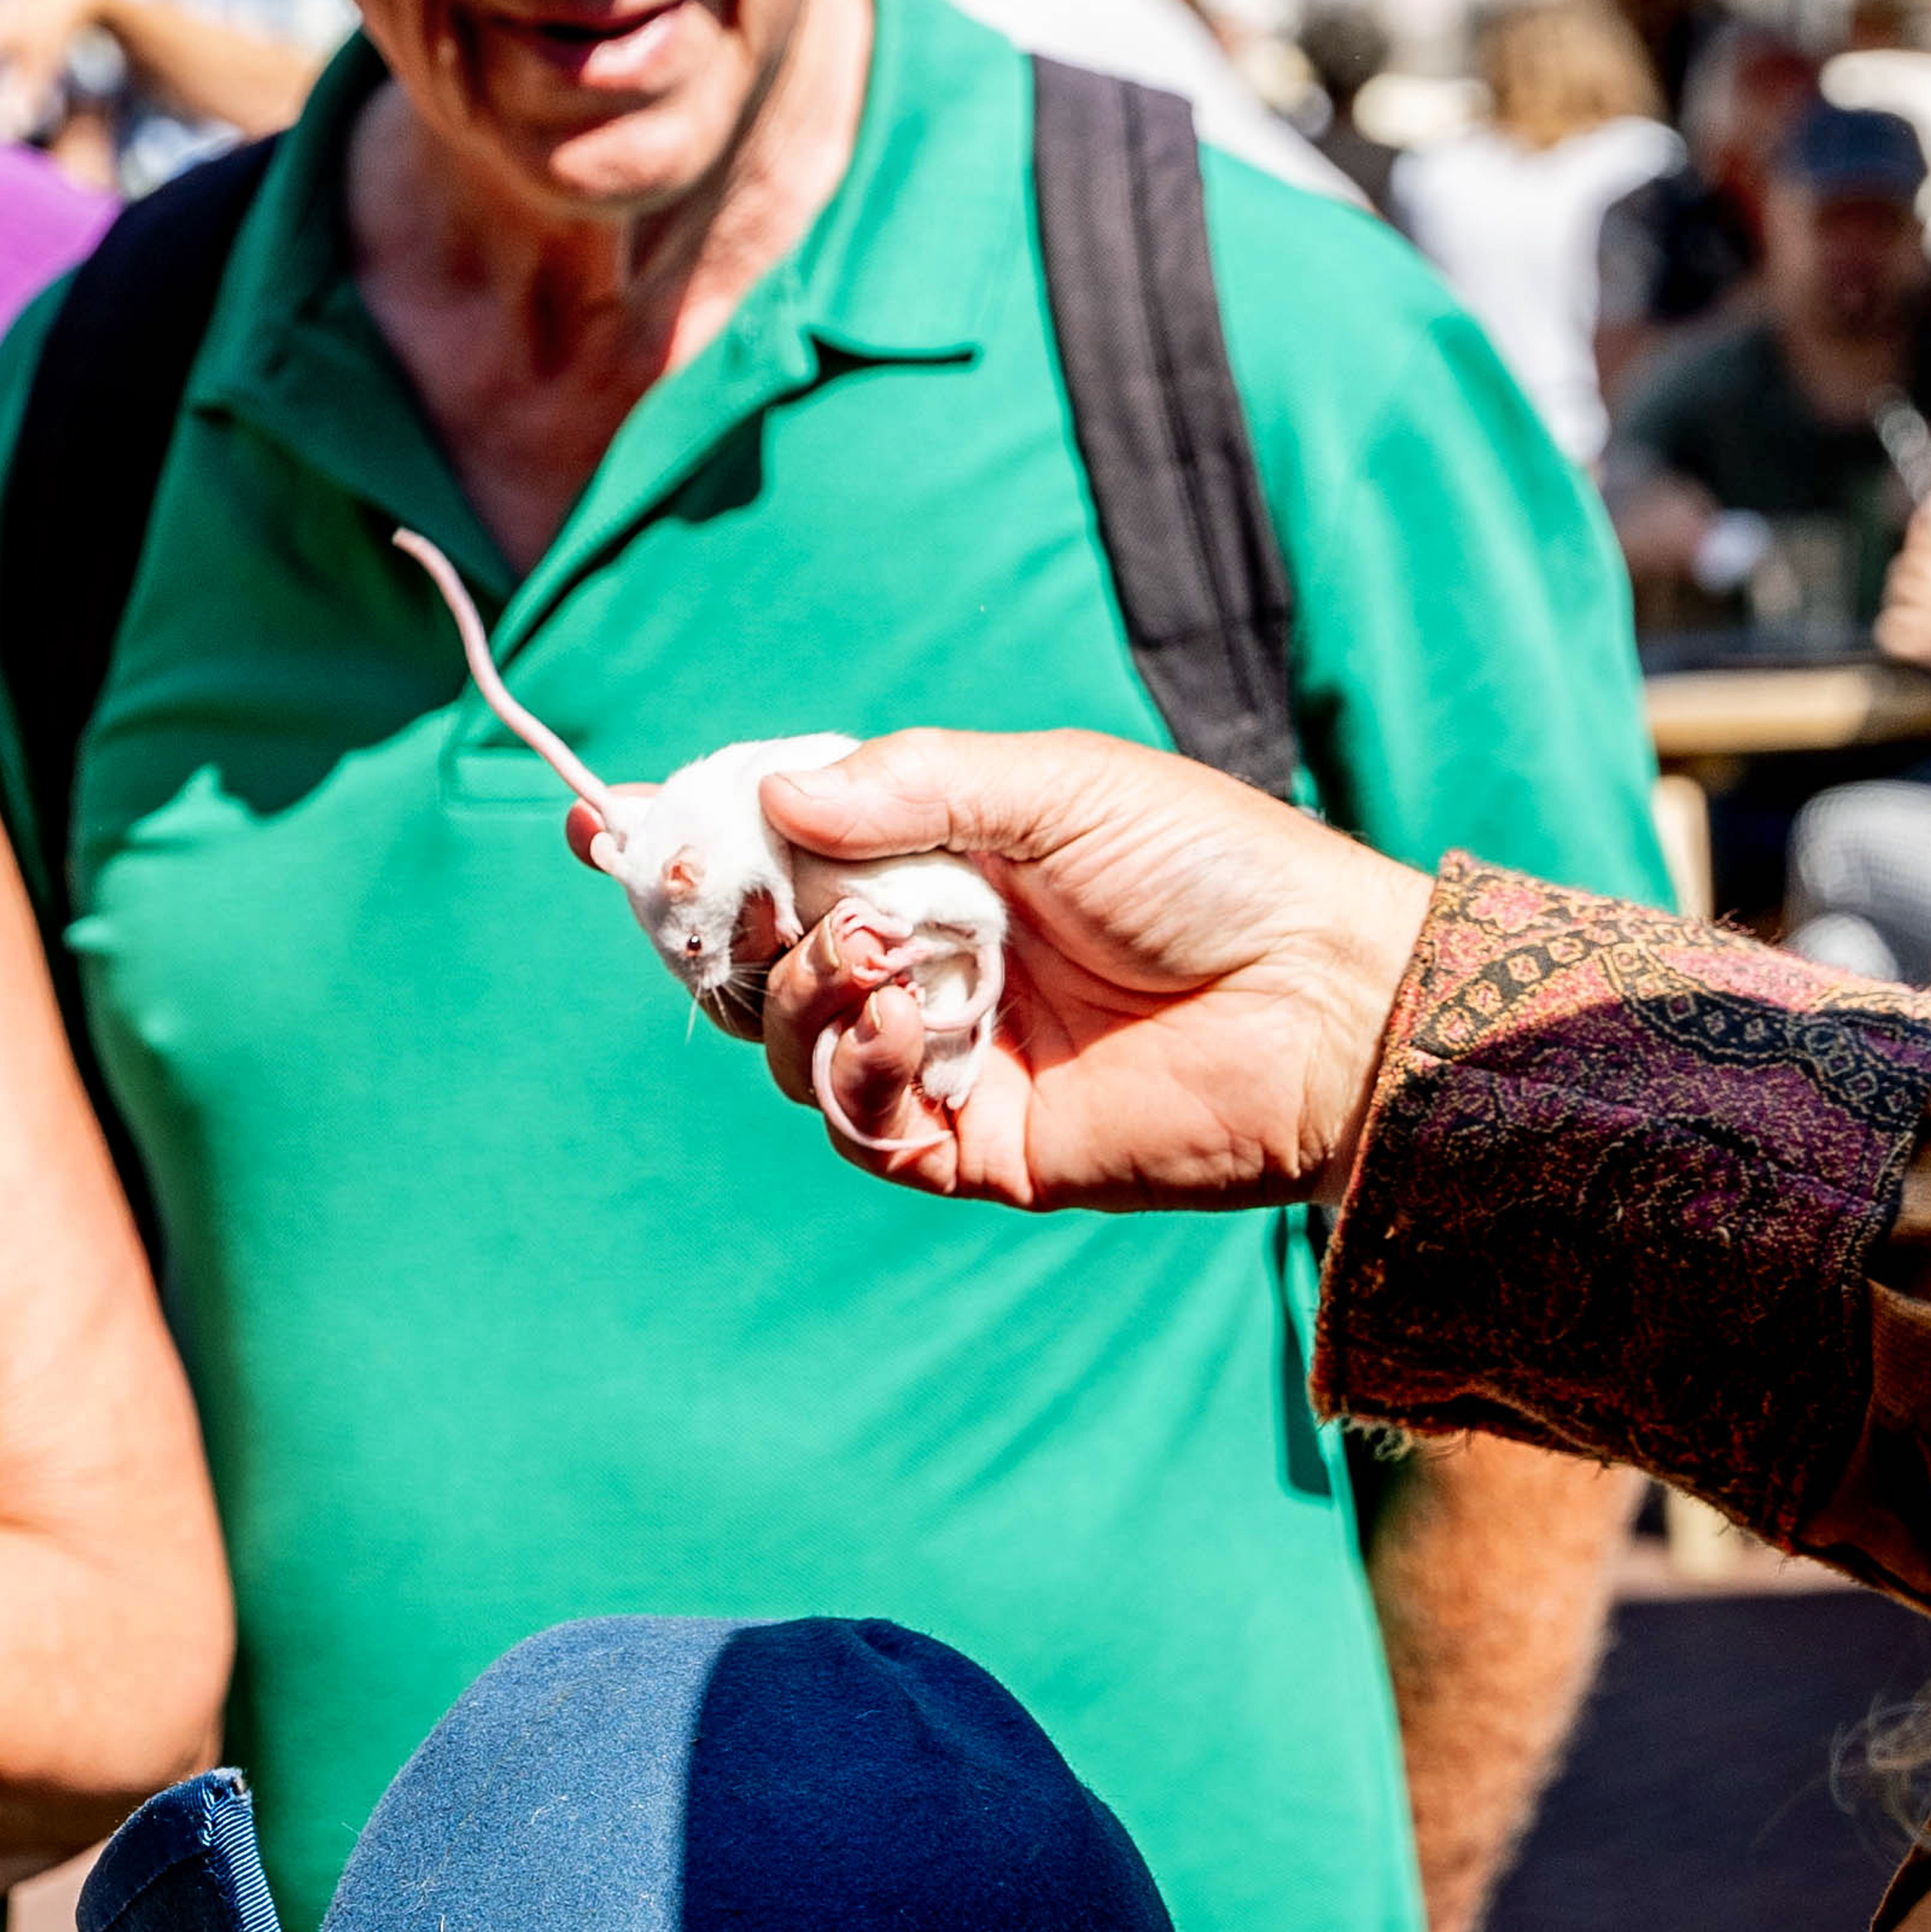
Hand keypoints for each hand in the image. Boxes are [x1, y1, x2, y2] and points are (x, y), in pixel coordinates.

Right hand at [736, 730, 1433, 1210]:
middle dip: (728, 928)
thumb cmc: (1214, 869)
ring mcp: (952, 1057)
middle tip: (727, 898)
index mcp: (945, 865)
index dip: (702, 845)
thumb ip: (913, 785)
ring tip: (878, 951)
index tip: (607, 821)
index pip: (788, 858)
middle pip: (768, 961)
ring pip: (797, 1045)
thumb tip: (774, 795)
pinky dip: (856, 1069)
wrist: (1323, 996)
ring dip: (806, 991)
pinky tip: (900, 1018)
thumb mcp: (1058, 788)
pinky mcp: (979, 1146)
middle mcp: (933, 962)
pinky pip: (863, 1125)